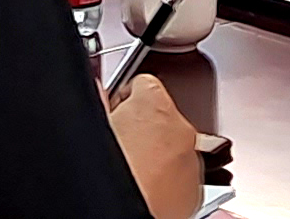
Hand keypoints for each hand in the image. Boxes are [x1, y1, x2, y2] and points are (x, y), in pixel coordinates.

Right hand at [109, 72, 201, 218]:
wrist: (126, 213)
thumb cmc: (109, 176)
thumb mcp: (94, 125)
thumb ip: (99, 100)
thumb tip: (97, 89)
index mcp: (155, 105)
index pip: (144, 83)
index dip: (125, 98)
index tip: (116, 111)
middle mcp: (181, 128)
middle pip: (161, 115)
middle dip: (142, 128)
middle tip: (121, 146)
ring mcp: (191, 159)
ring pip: (173, 145)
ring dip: (157, 154)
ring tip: (133, 171)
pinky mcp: (194, 188)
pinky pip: (180, 172)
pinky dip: (167, 178)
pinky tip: (145, 187)